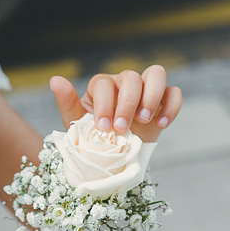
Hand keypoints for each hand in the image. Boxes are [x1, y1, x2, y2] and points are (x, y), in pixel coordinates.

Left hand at [50, 65, 182, 142]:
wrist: (113, 157)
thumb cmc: (93, 137)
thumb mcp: (76, 123)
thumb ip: (67, 102)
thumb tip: (55, 79)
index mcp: (102, 86)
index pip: (104, 83)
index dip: (105, 104)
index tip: (104, 127)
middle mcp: (124, 83)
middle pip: (131, 77)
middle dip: (127, 104)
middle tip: (122, 129)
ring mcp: (146, 90)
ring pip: (156, 74)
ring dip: (151, 96)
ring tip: (144, 120)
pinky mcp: (164, 102)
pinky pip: (174, 93)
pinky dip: (171, 107)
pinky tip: (161, 125)